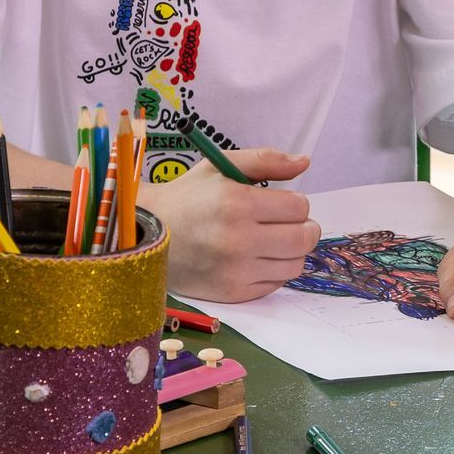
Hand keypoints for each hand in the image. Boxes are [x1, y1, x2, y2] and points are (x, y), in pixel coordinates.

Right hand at [142, 148, 315, 302]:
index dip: (296, 203)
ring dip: (292, 251)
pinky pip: (276, 284)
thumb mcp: (221, 166)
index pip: (299, 207)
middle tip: (291, 223)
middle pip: (303, 239)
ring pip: (295, 264)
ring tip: (273, 240)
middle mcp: (237, 239)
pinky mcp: (232, 293)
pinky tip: (257, 258)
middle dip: (304, 228)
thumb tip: (304, 162)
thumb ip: (265, 160)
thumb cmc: (188, 197)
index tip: (283, 203)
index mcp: (236, 203)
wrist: (149, 233)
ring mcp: (235, 270)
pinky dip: (274, 270)